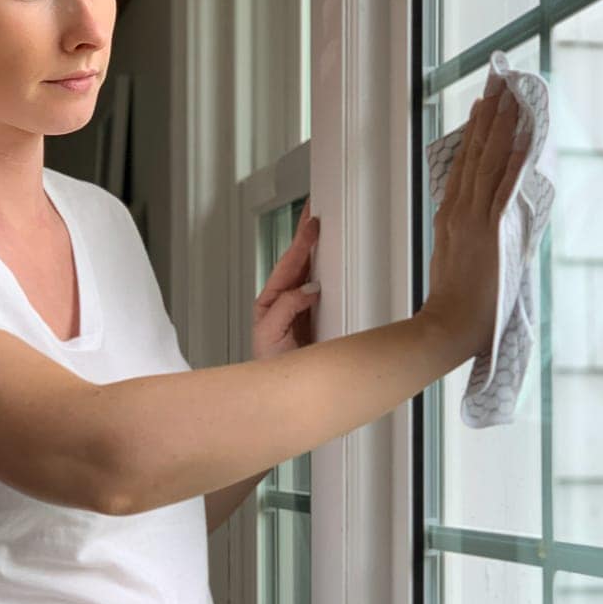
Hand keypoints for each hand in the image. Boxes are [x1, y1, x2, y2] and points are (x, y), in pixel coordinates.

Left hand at [252, 197, 321, 360]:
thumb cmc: (270, 365)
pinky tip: (332, 258)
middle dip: (305, 235)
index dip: (300, 244)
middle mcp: (285, 302)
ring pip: (310, 272)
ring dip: (316, 248)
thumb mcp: (270, 334)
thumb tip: (307, 287)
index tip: (311, 226)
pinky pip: (324, 288)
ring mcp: (301, 308)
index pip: (288, 266)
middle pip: (297, 261)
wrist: (283, 392)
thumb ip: (286, 308)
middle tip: (315, 211)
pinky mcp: (317, 316)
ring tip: (320, 225)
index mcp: (270, 302)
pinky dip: (328, 270)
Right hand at [421, 87, 529, 361]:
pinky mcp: (490, 230)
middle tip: (499, 80)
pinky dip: (512, 159)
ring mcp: (474, 218)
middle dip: (489, 115)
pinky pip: (503, 187)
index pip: (464, 165)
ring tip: (510, 93)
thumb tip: (491, 218)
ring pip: (488, 161)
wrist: (448, 326)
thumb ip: (470, 234)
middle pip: (475, 153)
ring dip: (501, 125)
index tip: (484, 103)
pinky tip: (520, 135)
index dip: (475, 131)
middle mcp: (459, 211)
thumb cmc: (454, 304)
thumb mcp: (456, 259)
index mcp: (449, 217)